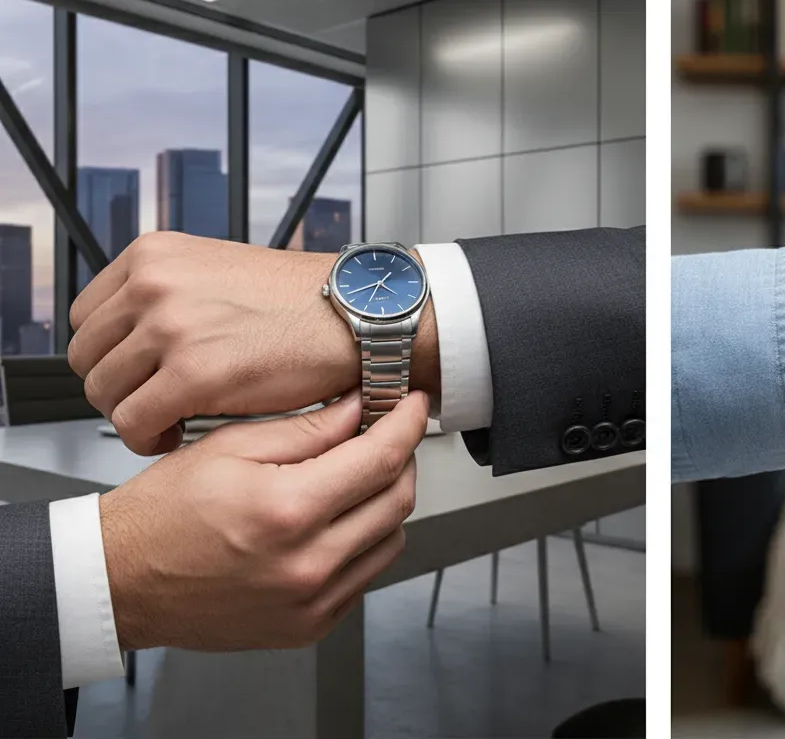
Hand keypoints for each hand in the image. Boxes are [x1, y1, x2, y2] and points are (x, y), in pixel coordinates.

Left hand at [66, 232, 438, 455]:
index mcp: (154, 255)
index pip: (86, 316)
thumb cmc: (305, 301)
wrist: (359, 313)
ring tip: (168, 421)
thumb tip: (137, 333)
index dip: (110, 354)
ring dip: (132, 415)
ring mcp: (170, 327)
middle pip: (88, 355)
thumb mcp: (221, 272)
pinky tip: (175, 434)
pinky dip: (147, 438)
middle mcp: (153, 283)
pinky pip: (134, 422)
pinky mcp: (193, 373)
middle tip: (153, 401)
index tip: (135, 372)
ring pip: (103, 392)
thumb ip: (172, 293)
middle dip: (118, 388)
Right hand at [99, 390, 428, 650]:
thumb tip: (359, 409)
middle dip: (401, 459)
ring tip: (352, 478)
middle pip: (398, 500)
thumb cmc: (161, 515)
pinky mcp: (310, 625)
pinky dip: (364, 542)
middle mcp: (307, 563)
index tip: (415, 405)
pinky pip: (365, 575)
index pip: (381, 460)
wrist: (123, 582)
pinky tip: (334, 521)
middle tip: (385, 435)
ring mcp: (312, 602)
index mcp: (287, 511)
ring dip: (385, 501)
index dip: (408, 424)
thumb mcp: (230, 448)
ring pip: (391, 539)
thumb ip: (306, 429)